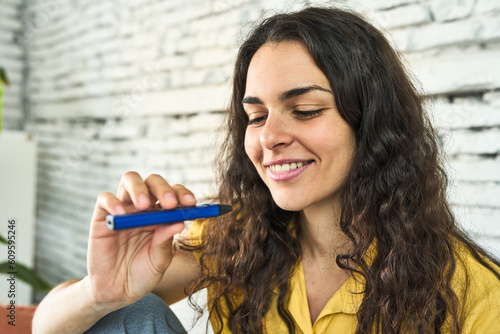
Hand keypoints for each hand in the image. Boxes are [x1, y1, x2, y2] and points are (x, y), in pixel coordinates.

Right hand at [84, 172, 195, 307]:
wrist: (117, 292)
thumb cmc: (142, 274)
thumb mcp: (159, 260)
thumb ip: (166, 242)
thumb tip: (179, 222)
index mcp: (162, 214)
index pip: (174, 193)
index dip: (182, 194)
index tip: (191, 203)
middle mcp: (144, 207)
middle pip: (154, 181)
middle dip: (163, 188)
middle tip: (169, 204)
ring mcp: (123, 209)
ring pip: (130, 179)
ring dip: (140, 188)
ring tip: (144, 206)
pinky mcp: (102, 217)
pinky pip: (105, 198)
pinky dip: (112, 201)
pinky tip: (120, 213)